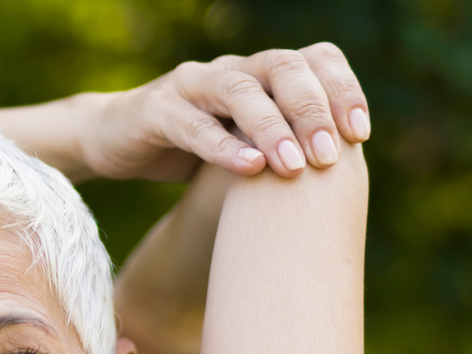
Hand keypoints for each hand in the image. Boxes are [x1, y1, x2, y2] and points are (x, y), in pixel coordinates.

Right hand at [81, 42, 369, 181]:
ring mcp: (192, 85)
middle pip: (284, 67)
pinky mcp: (157, 110)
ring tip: (294, 168)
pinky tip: (249, 168)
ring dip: (272, 128)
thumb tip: (336, 175)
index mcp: (259, 73)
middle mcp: (231, 69)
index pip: (315, 60)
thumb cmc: (185, 150)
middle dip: (312, 111)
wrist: (112, 141)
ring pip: (241, 91)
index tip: (360, 134)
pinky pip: (193, 124)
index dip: (342, 90)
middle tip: (329, 157)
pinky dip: (223, 145)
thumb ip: (279, 147)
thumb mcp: (240, 146)